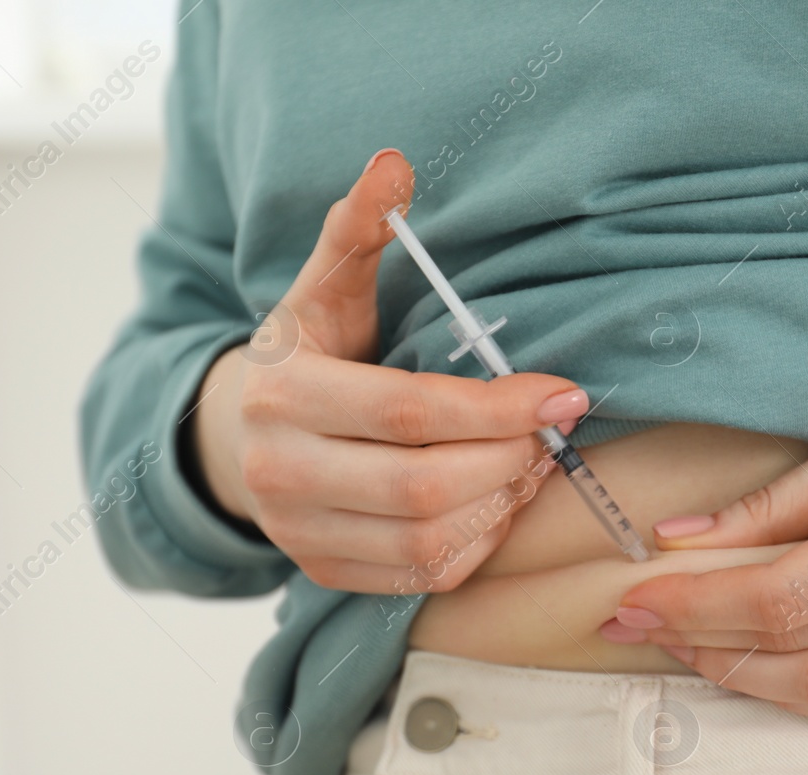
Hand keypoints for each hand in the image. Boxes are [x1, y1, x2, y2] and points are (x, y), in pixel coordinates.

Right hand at [196, 150, 588, 593]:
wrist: (245, 435)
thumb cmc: (309, 352)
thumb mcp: (325, 287)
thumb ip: (358, 230)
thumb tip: (396, 163)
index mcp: (282, 394)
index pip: (406, 412)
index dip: (495, 407)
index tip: (562, 393)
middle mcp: (279, 473)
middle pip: (422, 486)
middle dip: (507, 459)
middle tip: (549, 430)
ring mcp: (298, 534)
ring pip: (426, 542)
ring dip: (499, 505)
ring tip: (529, 463)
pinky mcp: (323, 572)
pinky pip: (421, 578)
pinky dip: (477, 544)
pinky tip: (497, 502)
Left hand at [604, 326, 807, 720]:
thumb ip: (771, 504)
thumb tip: (676, 541)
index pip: (781, 599)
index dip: (697, 607)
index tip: (633, 598)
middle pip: (794, 653)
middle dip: (699, 643)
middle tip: (630, 623)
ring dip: (740, 679)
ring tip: (680, 645)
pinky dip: (797, 694)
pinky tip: (749, 667)